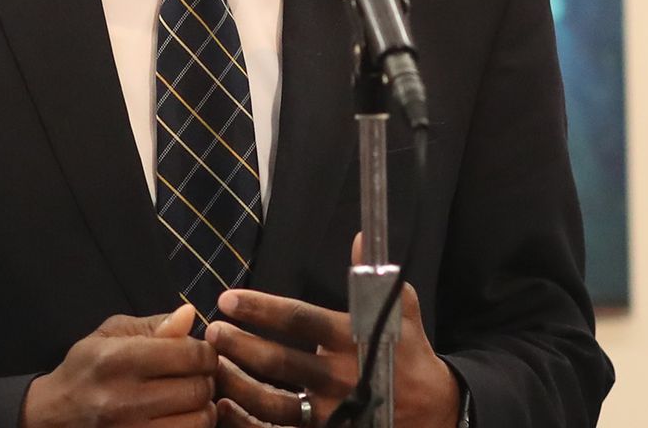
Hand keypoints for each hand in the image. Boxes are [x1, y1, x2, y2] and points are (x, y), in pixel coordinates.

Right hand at [21, 304, 218, 427]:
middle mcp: (123, 400)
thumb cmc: (85, 372)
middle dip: (206, 379)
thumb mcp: (109, 336)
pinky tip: (180, 417)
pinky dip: (191, 427)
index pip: (189, 354)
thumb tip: (188, 314)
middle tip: (197, 376)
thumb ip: (152, 326)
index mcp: (117, 361)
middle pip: (198, 389)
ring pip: (198, 421)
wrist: (52, 418)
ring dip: (202, 408)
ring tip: (189, 399)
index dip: (205, 352)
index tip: (201, 353)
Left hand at [205, 239, 457, 427]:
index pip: (300, 320)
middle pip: (279, 362)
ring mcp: (332, 413)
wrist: (434, 412)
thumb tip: (361, 238)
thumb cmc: (410, 355)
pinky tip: (225, 407)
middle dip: (240, 345)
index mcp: (355, 340)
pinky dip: (248, 421)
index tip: (229, 298)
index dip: (262, 309)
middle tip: (213, 331)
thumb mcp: (403, 313)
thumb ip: (376, 278)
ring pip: (272, 402)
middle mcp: (340, 378)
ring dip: (236, 383)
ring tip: (213, 365)